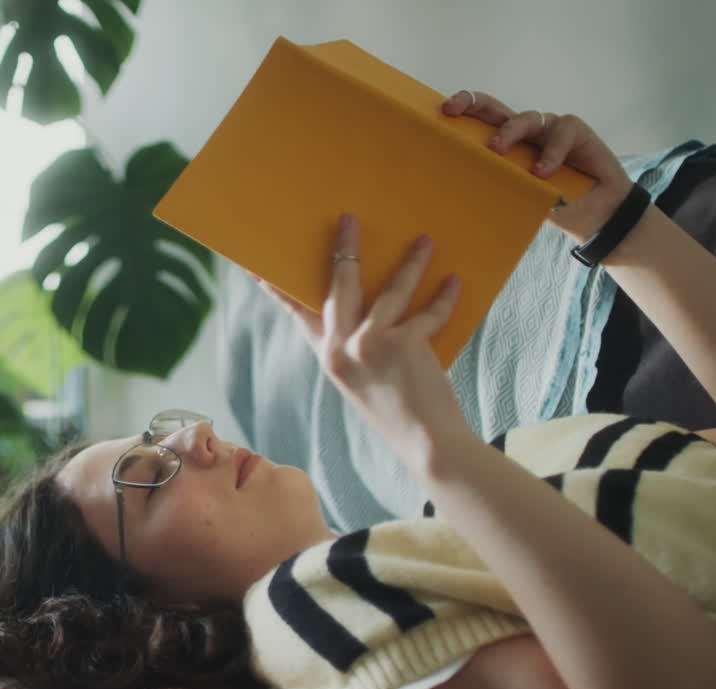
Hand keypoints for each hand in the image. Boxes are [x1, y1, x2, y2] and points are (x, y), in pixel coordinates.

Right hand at [258, 213, 477, 473]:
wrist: (426, 443)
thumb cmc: (398, 411)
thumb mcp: (364, 378)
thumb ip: (359, 344)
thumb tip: (376, 300)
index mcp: (328, 357)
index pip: (299, 313)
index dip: (280, 288)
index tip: (261, 267)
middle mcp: (341, 348)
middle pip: (339, 284)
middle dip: (346, 248)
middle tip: (349, 218)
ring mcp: (369, 344)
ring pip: (390, 290)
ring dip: (411, 263)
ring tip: (425, 241)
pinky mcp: (402, 344)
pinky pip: (426, 311)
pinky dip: (444, 297)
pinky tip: (454, 281)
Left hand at [442, 90, 632, 241]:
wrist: (595, 213)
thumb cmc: (550, 203)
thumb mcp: (516, 196)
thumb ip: (495, 187)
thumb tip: (454, 198)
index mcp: (504, 143)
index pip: (478, 122)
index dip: (461, 112)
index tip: (441, 113)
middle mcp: (523, 131)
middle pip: (494, 108)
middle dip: (472, 102)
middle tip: (454, 110)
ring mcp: (548, 129)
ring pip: (525, 119)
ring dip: (509, 132)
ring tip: (496, 149)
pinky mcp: (575, 131)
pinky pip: (561, 133)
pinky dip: (550, 152)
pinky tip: (542, 171)